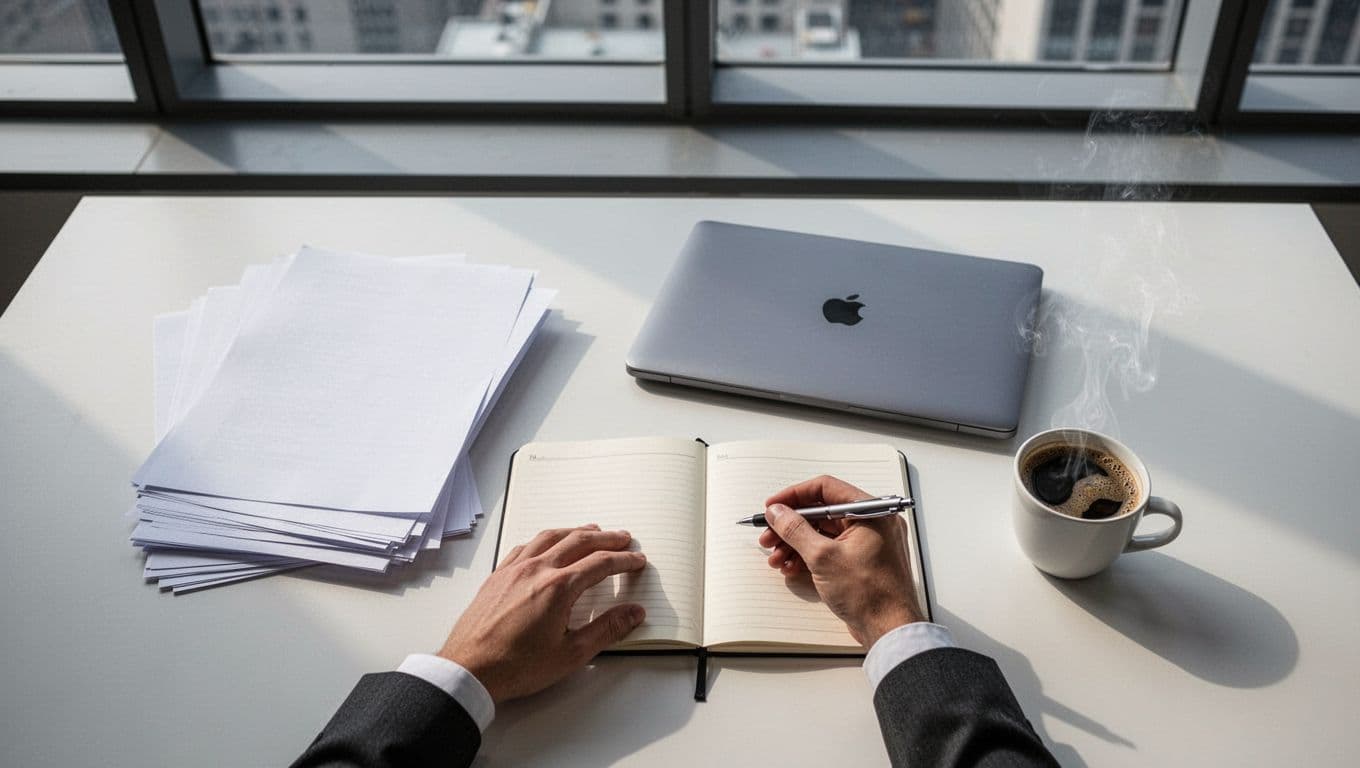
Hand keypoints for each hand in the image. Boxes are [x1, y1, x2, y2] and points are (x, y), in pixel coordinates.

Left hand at [437, 524, 646, 703]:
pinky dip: (545, 539)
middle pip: (579, 541)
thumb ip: (607, 629)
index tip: (636, 560)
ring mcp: (515, 569)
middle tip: (622, 538)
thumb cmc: (515, 666)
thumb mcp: (571, 654)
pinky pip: (526, 545)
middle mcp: (537, 570)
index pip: (600, 563)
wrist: (470, 670)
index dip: (623, 560)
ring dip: (575, 531)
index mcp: (558, 588)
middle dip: (605, 538)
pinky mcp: (498, 575)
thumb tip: (632, 613)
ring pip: (551, 537)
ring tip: (591, 530)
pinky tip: (548, 543)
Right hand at [759, 476, 924, 647]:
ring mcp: (866, 544)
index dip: (795, 496)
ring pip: (822, 533)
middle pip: (821, 513)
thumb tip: (778, 512)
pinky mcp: (860, 563)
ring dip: (795, 543)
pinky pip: (830, 550)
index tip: (774, 507)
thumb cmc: (871, 595)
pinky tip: (791, 567)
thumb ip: (796, 530)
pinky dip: (809, 557)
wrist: (889, 631)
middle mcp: (871, 524)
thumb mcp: (824, 557)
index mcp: (871, 512)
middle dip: (791, 525)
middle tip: (769, 535)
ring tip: (776, 557)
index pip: (826, 489)